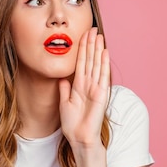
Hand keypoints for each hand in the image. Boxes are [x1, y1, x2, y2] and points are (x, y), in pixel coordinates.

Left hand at [59, 27, 109, 147]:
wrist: (79, 138)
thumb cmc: (73, 124)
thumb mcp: (64, 103)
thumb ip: (64, 89)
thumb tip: (61, 77)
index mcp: (79, 85)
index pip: (80, 63)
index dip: (81, 49)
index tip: (82, 36)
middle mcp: (88, 84)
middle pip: (89, 60)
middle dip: (90, 44)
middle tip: (92, 28)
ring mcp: (96, 88)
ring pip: (96, 64)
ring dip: (97, 49)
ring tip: (99, 35)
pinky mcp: (101, 93)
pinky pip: (102, 75)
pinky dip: (103, 63)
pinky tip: (104, 52)